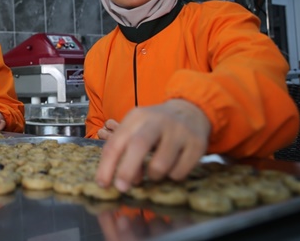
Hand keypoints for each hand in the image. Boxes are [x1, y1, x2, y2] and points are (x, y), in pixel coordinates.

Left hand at [95, 99, 210, 191]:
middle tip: (122, 187)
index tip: (102, 183)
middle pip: (138, 146)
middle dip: (126, 170)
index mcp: (137, 117)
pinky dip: (173, 176)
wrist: (190, 112)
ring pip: (161, 164)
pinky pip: (180, 171)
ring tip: (154, 172)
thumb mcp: (137, 129)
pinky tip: (173, 167)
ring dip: (153, 176)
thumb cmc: (156, 126)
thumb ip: (125, 151)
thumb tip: (119, 179)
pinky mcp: (196, 144)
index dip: (107, 165)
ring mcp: (179, 131)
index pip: (117, 141)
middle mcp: (157, 121)